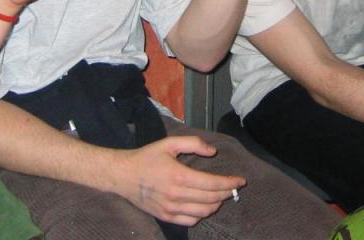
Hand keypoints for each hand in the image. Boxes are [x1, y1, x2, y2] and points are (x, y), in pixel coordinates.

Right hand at [113, 137, 244, 225]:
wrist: (122, 175)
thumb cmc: (147, 157)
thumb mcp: (169, 143)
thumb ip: (193, 143)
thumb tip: (212, 151)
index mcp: (179, 176)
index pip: (213, 184)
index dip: (229, 183)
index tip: (241, 180)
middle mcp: (176, 195)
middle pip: (211, 199)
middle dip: (227, 193)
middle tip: (233, 187)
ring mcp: (171, 208)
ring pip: (203, 213)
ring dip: (216, 205)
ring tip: (221, 196)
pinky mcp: (165, 216)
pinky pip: (190, 221)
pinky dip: (202, 215)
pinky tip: (204, 206)